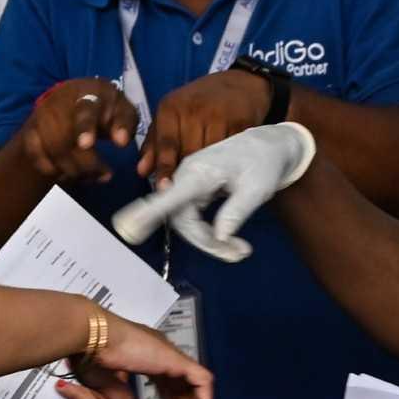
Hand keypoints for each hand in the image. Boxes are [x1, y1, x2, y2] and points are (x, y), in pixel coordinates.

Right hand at [17, 78, 139, 183]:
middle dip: (86, 164)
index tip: (87, 145)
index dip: (84, 128)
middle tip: (106, 175)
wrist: (75, 98)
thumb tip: (121, 142)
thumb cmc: (105, 108)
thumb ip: (124, 123)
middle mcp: (59, 102)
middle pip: (65, 139)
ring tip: (92, 177)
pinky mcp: (30, 132)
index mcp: (87, 92)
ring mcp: (41, 117)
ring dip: (73, 171)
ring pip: (52, 151)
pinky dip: (55, 172)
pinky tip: (71, 175)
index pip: (84, 110)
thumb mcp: (122, 110)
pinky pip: (37, 158)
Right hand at [91, 313, 212, 398]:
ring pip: (197, 386)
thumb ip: (119, 395)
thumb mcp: (105, 383)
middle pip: (184, 388)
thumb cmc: (91, 356)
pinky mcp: (177, 358)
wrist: (93, 338)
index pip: (169, 384)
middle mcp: (162, 355)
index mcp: (146, 357)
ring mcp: (170, 356)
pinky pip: (201, 381)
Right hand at [113, 123, 315, 262]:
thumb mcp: (257, 189)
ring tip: (240, 251)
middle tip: (238, 253)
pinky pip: (193, 218)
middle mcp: (188, 176)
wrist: (272, 145)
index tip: (126, 227)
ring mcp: (190, 183)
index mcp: (200, 172)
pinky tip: (233, 243)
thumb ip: (235, 213)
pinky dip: (211, 234)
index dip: (147, 213)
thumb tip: (217, 238)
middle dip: (206, 242)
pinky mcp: (195, 190)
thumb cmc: (265, 162)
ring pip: (187, 222)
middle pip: (181, 219)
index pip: (169, 196)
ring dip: (210, 241)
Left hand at [137, 69, 271, 185]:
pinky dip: (228, 163)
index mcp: (171, 107)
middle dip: (187, 172)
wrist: (239, 84)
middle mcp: (194, 109)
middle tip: (188, 190)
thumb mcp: (171, 115)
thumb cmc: (198, 103)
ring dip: (208, 171)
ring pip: (210, 155)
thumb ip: (155, 143)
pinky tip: (226, 168)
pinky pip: (231, 151)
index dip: (165, 166)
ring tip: (207, 182)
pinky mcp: (241, 122)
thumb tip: (142, 171)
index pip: (166, 142)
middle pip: (189, 153)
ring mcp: (219, 114)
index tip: (164, 187)